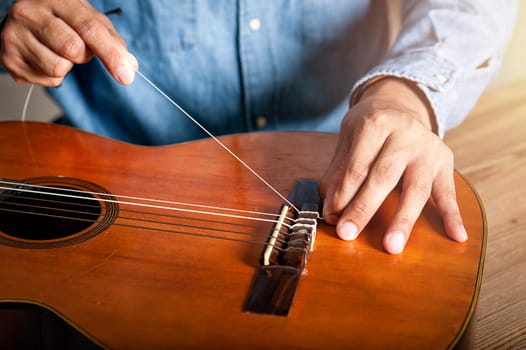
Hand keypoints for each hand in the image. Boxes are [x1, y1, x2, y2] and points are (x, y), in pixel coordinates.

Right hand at [0, 0, 136, 85]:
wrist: (25, 21)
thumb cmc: (62, 20)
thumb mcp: (89, 21)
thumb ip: (112, 42)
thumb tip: (130, 67)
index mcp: (56, 0)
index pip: (89, 28)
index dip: (111, 54)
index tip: (126, 75)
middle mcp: (29, 13)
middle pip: (73, 50)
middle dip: (83, 56)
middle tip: (75, 46)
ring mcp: (14, 35)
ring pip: (58, 68)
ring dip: (67, 67)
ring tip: (57, 51)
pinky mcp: (9, 58)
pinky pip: (47, 80)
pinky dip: (53, 76)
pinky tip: (44, 58)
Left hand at [319, 77, 467, 253]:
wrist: (402, 104)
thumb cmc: (370, 127)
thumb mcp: (349, 138)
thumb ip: (339, 172)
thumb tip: (330, 210)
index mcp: (377, 123)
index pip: (357, 166)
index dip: (343, 194)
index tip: (331, 218)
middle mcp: (405, 133)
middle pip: (384, 176)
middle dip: (364, 208)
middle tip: (347, 234)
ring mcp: (428, 147)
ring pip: (416, 188)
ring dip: (403, 220)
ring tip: (392, 246)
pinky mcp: (445, 161)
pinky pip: (449, 191)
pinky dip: (453, 215)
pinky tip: (457, 236)